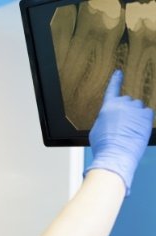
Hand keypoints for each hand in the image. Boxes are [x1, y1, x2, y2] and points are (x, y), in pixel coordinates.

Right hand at [85, 69, 153, 194]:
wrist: (115, 154)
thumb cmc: (104, 145)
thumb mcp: (97, 129)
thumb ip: (105, 118)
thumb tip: (110, 118)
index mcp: (108, 107)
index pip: (112, 89)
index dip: (116, 80)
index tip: (119, 73)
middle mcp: (122, 104)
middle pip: (128, 101)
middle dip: (127, 110)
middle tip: (124, 125)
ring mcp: (135, 110)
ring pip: (138, 108)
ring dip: (136, 116)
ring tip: (130, 130)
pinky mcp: (146, 117)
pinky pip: (147, 113)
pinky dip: (143, 120)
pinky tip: (137, 130)